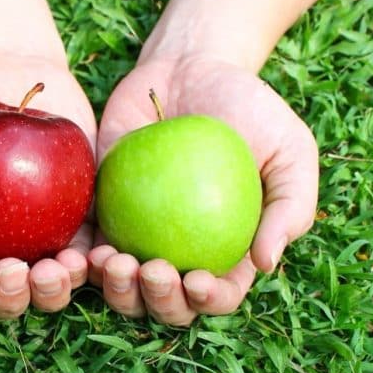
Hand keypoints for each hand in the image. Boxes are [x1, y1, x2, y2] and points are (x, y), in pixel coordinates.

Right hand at [0, 55, 97, 317]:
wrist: (6, 68)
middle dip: (12, 298)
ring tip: (59, 267)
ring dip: (57, 290)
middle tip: (17, 270)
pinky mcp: (82, 218)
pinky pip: (92, 250)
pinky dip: (95, 262)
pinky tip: (95, 254)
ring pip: (53, 286)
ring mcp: (41, 239)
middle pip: (6, 298)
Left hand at [89, 55, 318, 325]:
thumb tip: (265, 264)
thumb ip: (291, 206)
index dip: (208, 301)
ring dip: (116, 290)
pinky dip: (81, 258)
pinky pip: (87, 245)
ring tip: (114, 261)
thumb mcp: (290, 149)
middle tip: (152, 270)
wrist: (190, 68)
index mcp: (228, 252)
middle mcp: (181, 254)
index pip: (219, 295)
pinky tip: (83, 249)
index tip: (197, 280)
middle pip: (166, 304)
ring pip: (121, 287)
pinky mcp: (101, 212)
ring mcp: (138, 236)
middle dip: (157, 302)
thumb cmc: (250, 109)